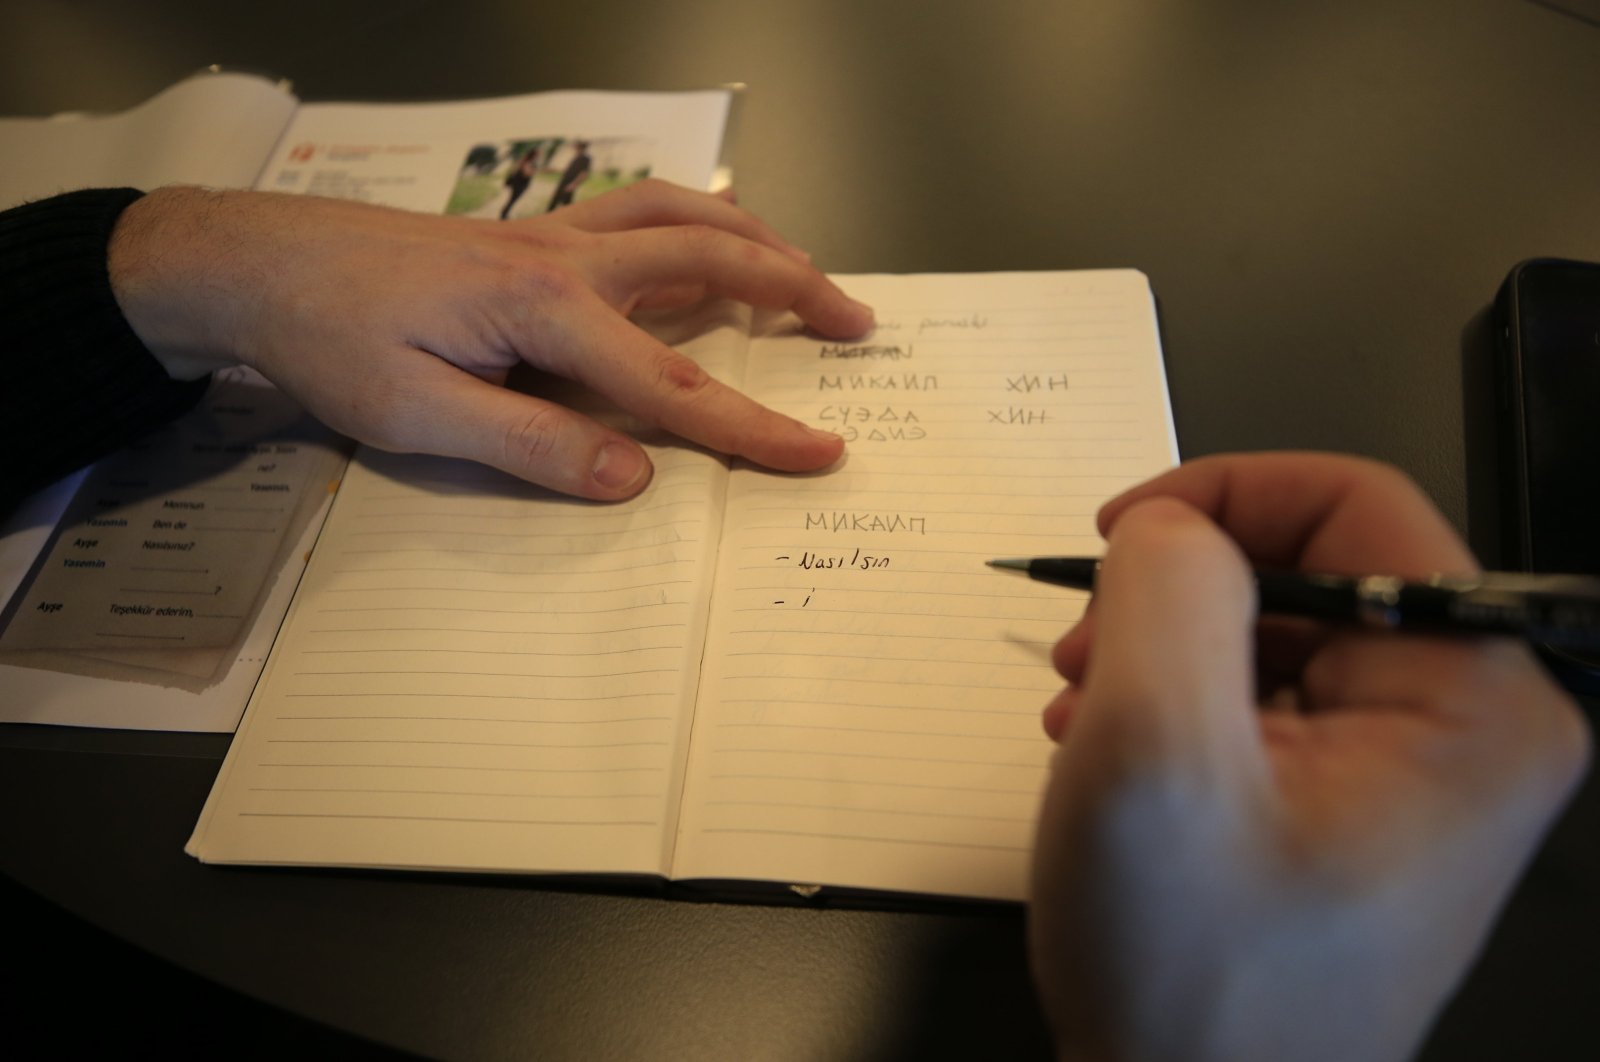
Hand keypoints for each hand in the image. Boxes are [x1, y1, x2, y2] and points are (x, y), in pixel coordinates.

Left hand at [105, 180, 873, 499]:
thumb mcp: (416, 415)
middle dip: (794, 292)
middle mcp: (567, 260)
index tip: (823, 455)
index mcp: (546, 312)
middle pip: (709, 264)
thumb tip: (636, 479)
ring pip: (682, 218)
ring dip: (758, 240)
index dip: (755, 428)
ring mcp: (553, 236)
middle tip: (857, 324)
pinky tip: (708, 240)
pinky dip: (698, 219)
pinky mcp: (534, 234)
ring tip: (809, 270)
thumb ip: (532, 445)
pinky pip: (640, 210)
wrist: (260, 261)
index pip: (674, 386)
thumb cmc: (332, 340)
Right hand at [1029, 453, 1589, 1061]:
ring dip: (1160, 654)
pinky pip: (1262, 703)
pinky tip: (1111, 755)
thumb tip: (1169, 522)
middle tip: (1083, 652)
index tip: (1119, 535)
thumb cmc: (1195, 983)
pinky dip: (1173, 707)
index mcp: (1477, 702)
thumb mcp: (1156, 760)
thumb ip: (1166, 596)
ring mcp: (1412, 774)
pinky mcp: (1354, 808)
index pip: (1358, 508)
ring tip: (1084, 716)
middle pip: (1311, 570)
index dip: (1223, 494)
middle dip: (1177, 594)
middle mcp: (1468, 728)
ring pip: (1272, 634)